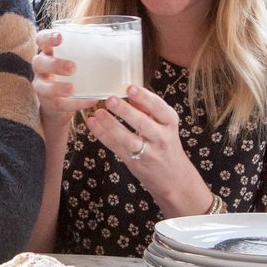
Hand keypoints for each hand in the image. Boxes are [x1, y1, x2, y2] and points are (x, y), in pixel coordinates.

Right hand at [31, 28, 100, 131]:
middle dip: (55, 64)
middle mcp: (41, 68)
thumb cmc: (71, 73)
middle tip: (73, 67)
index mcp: (48, 52)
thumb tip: (109, 35)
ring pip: (43, 87)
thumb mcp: (76, 59)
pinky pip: (59, 104)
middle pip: (39, 62)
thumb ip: (86, 49)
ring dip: (58, 88)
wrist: (60, 102)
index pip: (41, 40)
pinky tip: (90, 101)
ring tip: (72, 89)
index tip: (60, 38)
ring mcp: (42, 86)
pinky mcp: (49, 103)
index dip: (48, 37)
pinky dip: (75, 104)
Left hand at [84, 85, 210, 216]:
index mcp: (170, 123)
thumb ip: (148, 108)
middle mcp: (161, 137)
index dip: (145, 98)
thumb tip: (130, 91)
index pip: (159, 108)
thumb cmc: (166, 144)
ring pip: (127, 139)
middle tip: (110, 99)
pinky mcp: (133, 162)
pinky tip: (92, 123)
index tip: (130, 88)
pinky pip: (116, 147)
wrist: (173, 178)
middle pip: (142, 124)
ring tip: (98, 113)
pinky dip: (102, 135)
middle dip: (126, 111)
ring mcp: (147, 152)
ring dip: (111, 125)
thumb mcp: (164, 124)